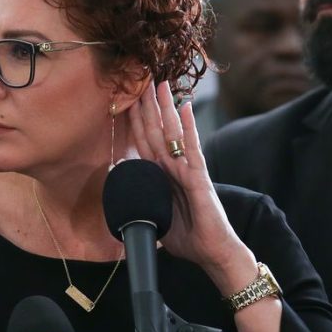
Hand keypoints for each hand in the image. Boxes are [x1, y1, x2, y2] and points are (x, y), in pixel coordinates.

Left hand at [127, 80, 254, 293]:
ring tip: (160, 84)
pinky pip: (192, 148)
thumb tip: (119, 189)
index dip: (135, 120)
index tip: (126, 99)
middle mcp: (174, 167)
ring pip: (173, 133)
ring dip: (165, 108)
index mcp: (162, 175)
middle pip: (157, 130)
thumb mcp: (155, 217)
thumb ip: (140, 202)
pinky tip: (186, 107)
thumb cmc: (188, 238)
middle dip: (147, 105)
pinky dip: (189, 127)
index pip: (144, 142)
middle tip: (140, 78)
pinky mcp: (200, 178)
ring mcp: (188, 170)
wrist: (213, 254)